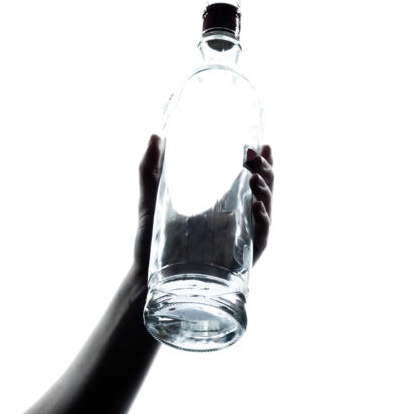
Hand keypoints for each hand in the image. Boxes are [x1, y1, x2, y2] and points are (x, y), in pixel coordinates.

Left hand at [132, 136, 274, 270]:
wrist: (147, 278)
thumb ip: (149, 169)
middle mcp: (234, 221)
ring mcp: (239, 240)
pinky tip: (256, 207)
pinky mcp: (240, 259)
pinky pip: (259, 239)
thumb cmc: (151, 242)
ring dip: (265, 193)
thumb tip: (155, 135)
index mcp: (220, 206)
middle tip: (259, 157)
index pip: (248, 180)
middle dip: (266, 172)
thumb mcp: (150, 200)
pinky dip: (262, 222)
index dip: (259, 163)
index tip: (260, 144)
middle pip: (262, 192)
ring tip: (256, 178)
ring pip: (265, 212)